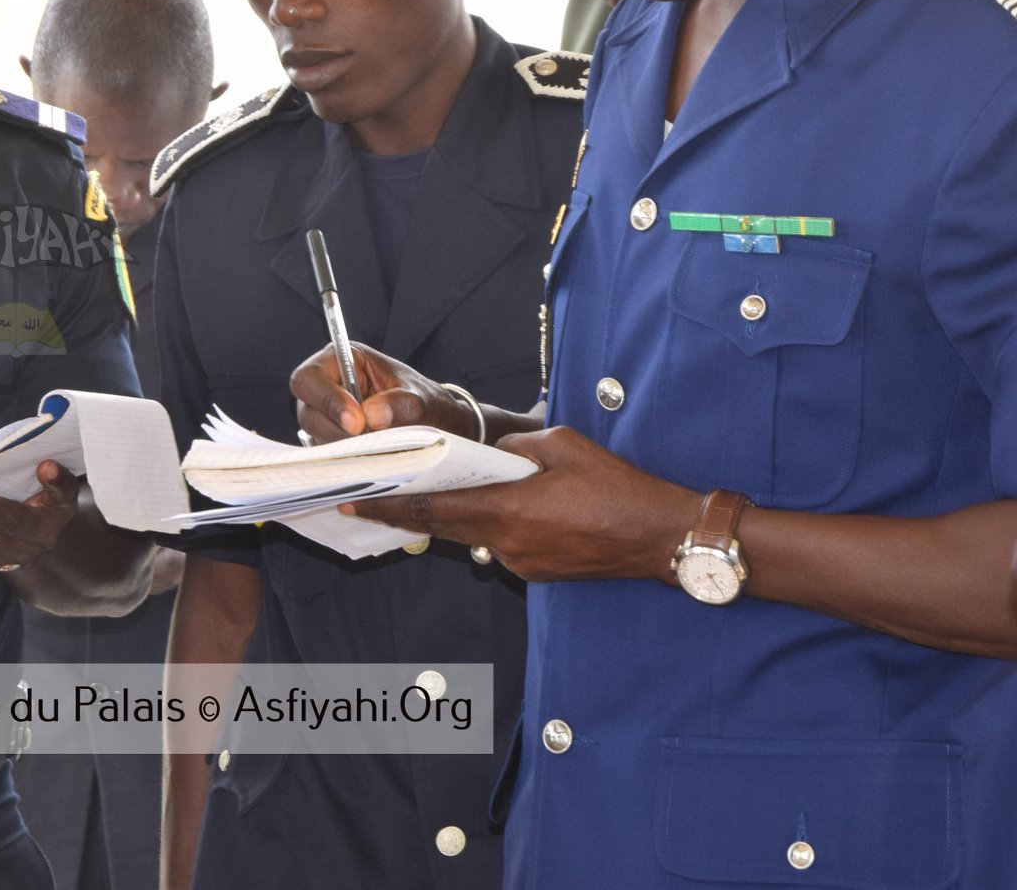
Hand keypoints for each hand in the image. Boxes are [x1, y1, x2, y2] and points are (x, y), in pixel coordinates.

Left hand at [0, 460, 81, 573]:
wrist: (47, 546)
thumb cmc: (43, 498)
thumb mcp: (53, 485)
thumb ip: (43, 468)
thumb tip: (31, 440)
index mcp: (58, 507)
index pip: (62, 491)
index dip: (55, 481)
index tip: (45, 466)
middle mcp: (38, 534)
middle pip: (14, 521)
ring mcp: (13, 552)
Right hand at [290, 342, 476, 443]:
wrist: (436, 425)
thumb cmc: (425, 401)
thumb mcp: (421, 399)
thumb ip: (401, 405)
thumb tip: (372, 416)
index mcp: (343, 359)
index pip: (311, 377)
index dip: (327, 399)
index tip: (356, 423)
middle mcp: (328, 386)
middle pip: (307, 410)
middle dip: (334, 430)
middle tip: (366, 443)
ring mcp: (327, 415)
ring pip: (315, 436)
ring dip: (342, 447)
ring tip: (375, 451)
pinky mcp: (332, 440)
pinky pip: (327, 453)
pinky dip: (345, 459)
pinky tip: (369, 460)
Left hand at [339, 426, 700, 582]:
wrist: (663, 536)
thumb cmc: (618, 488)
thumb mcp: (562, 445)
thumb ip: (515, 446)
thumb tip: (495, 452)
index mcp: (507, 511)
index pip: (433, 511)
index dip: (390, 505)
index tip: (355, 499)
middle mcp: (507, 544)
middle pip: (443, 528)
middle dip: (408, 512)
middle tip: (371, 495)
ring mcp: (523, 563)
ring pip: (473, 537)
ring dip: (453, 518)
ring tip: (431, 494)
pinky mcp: (540, 572)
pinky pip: (501, 545)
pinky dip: (490, 526)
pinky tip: (499, 507)